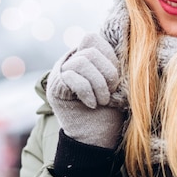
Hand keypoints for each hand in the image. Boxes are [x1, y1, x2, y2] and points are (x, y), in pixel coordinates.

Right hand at [47, 33, 124, 148]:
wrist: (95, 137)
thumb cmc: (109, 109)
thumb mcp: (115, 83)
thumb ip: (111, 63)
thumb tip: (121, 43)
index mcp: (85, 56)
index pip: (93, 39)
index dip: (108, 56)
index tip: (115, 79)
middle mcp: (69, 61)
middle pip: (89, 52)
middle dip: (107, 73)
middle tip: (110, 93)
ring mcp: (60, 73)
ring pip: (81, 63)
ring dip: (98, 84)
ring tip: (102, 101)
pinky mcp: (55, 88)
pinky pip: (72, 78)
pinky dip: (87, 91)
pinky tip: (92, 104)